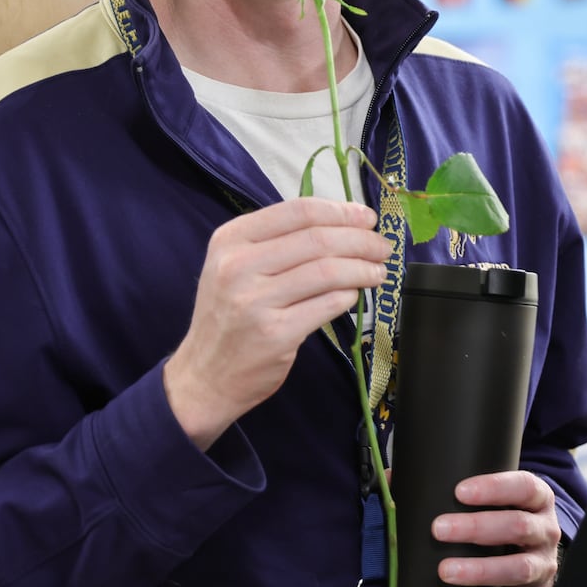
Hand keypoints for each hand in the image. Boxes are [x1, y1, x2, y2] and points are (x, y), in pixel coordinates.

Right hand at [164, 198, 389, 449]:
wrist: (204, 376)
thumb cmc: (227, 315)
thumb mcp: (234, 266)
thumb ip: (276, 241)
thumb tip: (342, 223)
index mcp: (231, 239)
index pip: (298, 211)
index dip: (340, 211)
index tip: (366, 218)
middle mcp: (239, 266)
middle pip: (318, 240)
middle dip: (361, 240)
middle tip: (382, 246)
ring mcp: (255, 301)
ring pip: (328, 272)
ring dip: (363, 269)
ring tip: (378, 271)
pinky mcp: (275, 334)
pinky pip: (327, 306)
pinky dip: (349, 297)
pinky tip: (355, 296)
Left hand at [432, 470, 560, 586]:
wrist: (534, 549)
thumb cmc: (509, 515)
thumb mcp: (508, 498)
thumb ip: (483, 494)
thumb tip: (436, 492)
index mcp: (540, 499)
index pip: (524, 487)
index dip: (494, 487)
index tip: (459, 491)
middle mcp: (547, 530)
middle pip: (517, 526)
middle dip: (476, 527)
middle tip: (439, 529)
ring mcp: (544, 563)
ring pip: (519, 567)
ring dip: (480, 569)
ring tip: (446, 570)